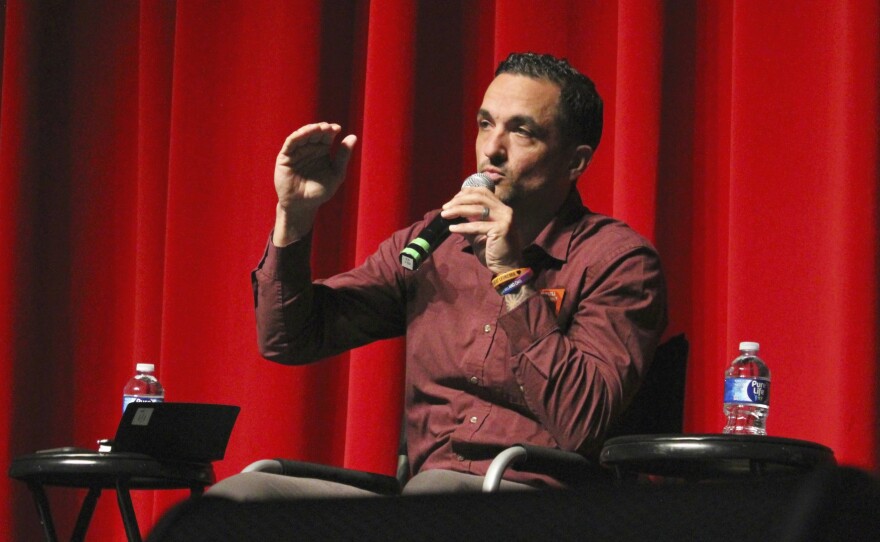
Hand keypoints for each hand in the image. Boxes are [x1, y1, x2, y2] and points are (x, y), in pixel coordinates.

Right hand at [273, 123, 356, 244]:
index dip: (331, 130)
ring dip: (310, 130)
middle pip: (315, 133)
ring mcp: (297, 152)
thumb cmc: (320, 192)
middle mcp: (309, 149)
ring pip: (302, 135)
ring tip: (319, 128)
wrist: (303, 206)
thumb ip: (343, 156)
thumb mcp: (336, 174)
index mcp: (322, 151)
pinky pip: (291, 143)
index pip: (327, 136)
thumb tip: (353, 136)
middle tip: (328, 127)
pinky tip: (305, 133)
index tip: (338, 128)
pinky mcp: (285, 157)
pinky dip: (298, 136)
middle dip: (321, 128)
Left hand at [440, 187, 523, 273]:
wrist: (507, 268)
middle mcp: (505, 210)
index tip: (452, 200)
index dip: (466, 192)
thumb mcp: (478, 235)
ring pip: (477, 208)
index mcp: (501, 209)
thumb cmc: (494, 252)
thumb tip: (454, 218)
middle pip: (479, 197)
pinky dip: (463, 226)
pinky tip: (452, 228)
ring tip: (445, 214)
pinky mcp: (501, 229)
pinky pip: (477, 226)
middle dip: (459, 200)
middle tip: (445, 207)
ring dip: (458, 210)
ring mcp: (505, 219)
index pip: (483, 192)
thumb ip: (469, 224)